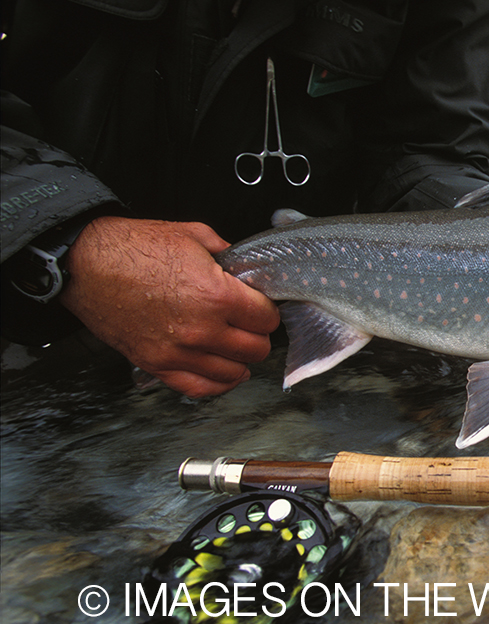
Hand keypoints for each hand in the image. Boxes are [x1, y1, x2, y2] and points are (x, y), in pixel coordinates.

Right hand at [60, 217, 279, 396]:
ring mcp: (178, 352)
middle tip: (249, 325)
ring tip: (237, 346)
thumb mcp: (193, 236)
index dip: (266, 310)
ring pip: (233, 372)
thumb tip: (245, 267)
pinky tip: (224, 372)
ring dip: (240, 359)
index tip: (260, 306)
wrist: (85, 263)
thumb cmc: (133, 247)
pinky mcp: (156, 365)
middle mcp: (201, 329)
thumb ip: (227, 254)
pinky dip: (218, 383)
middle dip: (257, 335)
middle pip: (255, 349)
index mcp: (217, 296)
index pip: (266, 318)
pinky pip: (199, 388)